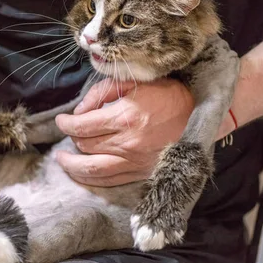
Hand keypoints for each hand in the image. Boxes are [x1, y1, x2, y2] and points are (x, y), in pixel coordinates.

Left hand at [55, 78, 194, 186]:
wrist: (200, 115)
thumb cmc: (167, 94)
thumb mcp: (136, 82)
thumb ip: (103, 91)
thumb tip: (80, 111)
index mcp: (125, 117)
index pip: (82, 126)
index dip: (66, 123)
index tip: (62, 120)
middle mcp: (127, 143)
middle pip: (85, 146)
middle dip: (71, 138)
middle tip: (69, 132)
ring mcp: (134, 162)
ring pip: (92, 170)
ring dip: (72, 166)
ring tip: (62, 159)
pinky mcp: (141, 173)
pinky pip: (109, 181)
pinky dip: (91, 179)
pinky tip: (82, 172)